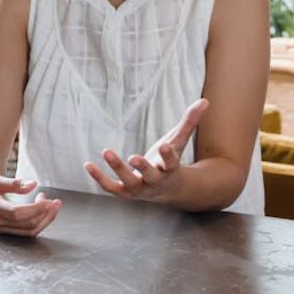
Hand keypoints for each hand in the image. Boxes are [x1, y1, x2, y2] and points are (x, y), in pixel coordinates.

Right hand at [0, 175, 61, 236]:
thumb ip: (13, 183)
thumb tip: (34, 184)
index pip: (17, 213)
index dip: (36, 208)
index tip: (49, 199)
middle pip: (26, 224)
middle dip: (45, 214)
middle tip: (56, 202)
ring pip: (26, 231)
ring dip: (43, 221)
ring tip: (51, 206)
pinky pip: (22, 232)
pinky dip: (35, 223)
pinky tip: (40, 212)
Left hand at [84, 98, 207, 201]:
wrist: (168, 190)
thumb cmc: (170, 161)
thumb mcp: (179, 142)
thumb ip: (189, 122)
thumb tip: (205, 101)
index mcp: (170, 170)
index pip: (172, 163)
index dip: (167, 156)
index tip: (163, 146)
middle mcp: (156, 182)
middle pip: (151, 177)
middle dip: (143, 167)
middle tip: (133, 157)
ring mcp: (140, 190)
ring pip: (129, 182)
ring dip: (117, 169)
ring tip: (106, 151)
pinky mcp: (125, 192)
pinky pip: (111, 188)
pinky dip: (99, 178)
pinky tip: (87, 165)